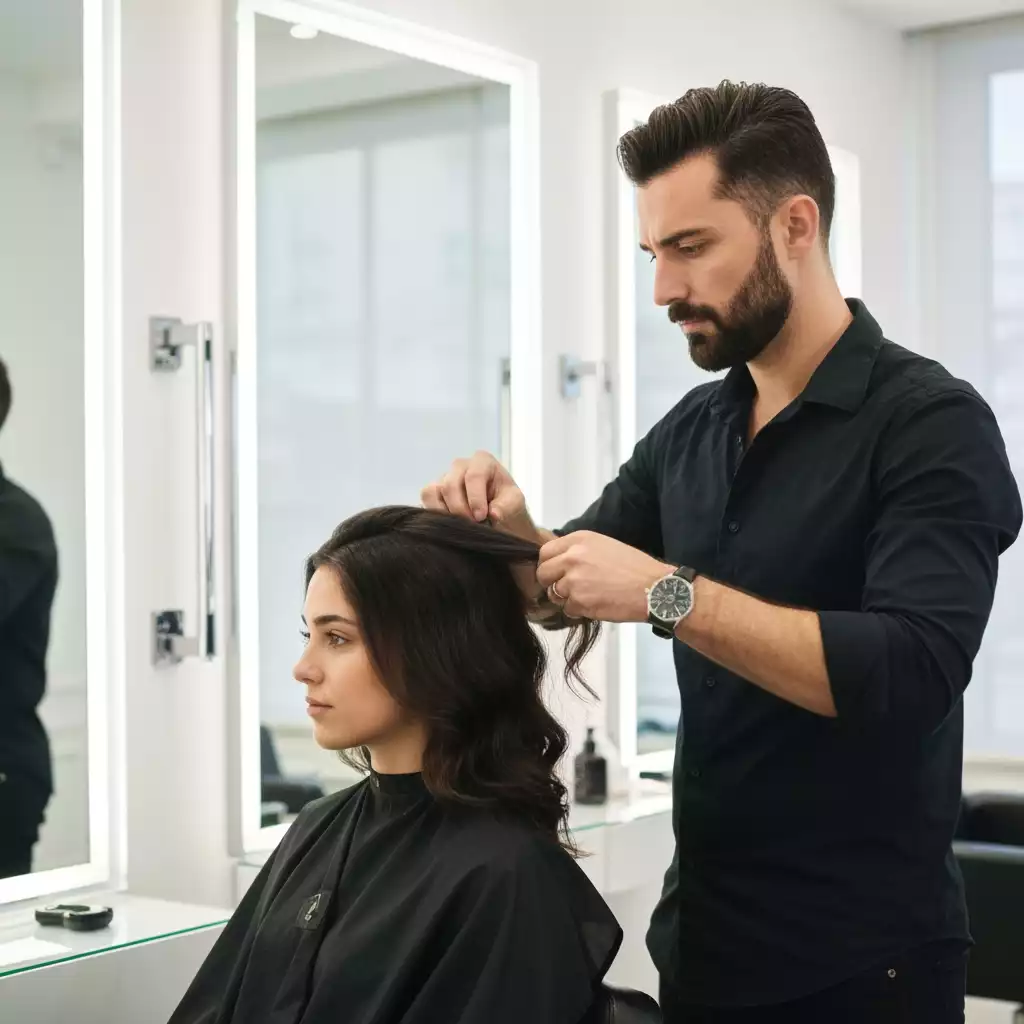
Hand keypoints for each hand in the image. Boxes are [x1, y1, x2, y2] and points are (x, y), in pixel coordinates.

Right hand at [421, 451, 533, 535]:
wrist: (498, 516)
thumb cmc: (506, 504)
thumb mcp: (514, 504)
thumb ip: (506, 507)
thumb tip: (493, 514)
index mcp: (483, 462)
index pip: (474, 475)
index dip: (475, 498)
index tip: (481, 517)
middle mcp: (461, 465)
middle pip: (451, 484)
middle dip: (460, 508)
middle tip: (471, 525)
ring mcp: (445, 477)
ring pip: (435, 491)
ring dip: (446, 512)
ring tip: (461, 525)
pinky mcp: (434, 490)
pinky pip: (427, 497)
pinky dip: (435, 511)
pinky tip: (450, 522)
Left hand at [536, 531, 669, 623]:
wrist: (655, 588)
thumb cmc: (634, 567)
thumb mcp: (604, 546)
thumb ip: (579, 551)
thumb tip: (559, 562)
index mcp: (579, 539)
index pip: (545, 552)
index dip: (548, 565)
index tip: (556, 573)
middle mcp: (572, 557)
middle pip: (543, 573)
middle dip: (551, 583)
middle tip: (567, 588)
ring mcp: (573, 580)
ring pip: (554, 594)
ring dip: (567, 599)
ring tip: (589, 596)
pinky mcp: (579, 601)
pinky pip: (567, 609)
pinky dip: (579, 610)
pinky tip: (596, 605)